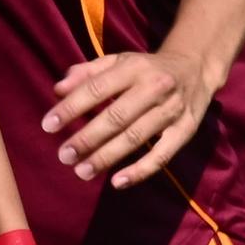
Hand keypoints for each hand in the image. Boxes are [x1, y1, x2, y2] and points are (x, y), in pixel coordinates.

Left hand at [44, 47, 213, 188]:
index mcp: (134, 67)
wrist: (196, 68)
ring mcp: (172, 110)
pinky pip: (163, 155)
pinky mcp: (186, 130)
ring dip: (107, 157)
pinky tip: (117, 182)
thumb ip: (87, 73)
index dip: (72, 107)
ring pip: (137, 137)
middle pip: (117, 116)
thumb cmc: (146, 68)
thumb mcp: (118, 61)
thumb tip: (57, 90)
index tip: (48, 125)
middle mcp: (155, 87)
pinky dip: (140, 171)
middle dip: (88, 137)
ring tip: (82, 171)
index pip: (98, 88)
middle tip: (64, 155)